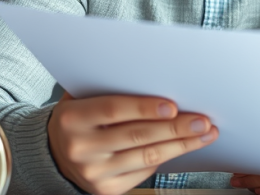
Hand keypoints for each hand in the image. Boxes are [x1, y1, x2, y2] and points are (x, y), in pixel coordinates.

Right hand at [48, 93, 218, 194]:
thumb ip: (110, 87)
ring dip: (181, 145)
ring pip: (146, 157)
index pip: (113, 110)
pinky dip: (167, 157)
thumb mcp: (83, 97)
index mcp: (73, 118)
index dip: (144, 108)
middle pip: (136, 136)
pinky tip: (184, 146)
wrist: (55, 154)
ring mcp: (94, 172)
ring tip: (204, 133)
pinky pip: (144, 173)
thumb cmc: (79, 118)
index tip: (172, 106)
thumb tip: (154, 76)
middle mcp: (81, 148)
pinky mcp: (106, 189)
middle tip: (202, 120)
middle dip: (175, 128)